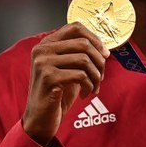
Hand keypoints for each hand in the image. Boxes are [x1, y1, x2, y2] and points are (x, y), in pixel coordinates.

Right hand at [22, 23, 108, 145]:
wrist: (40, 119)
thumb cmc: (57, 93)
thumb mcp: (68, 69)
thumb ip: (79, 54)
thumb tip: (103, 47)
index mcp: (46, 43)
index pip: (75, 27)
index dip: (94, 38)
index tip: (105, 54)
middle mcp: (42, 49)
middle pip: (83, 43)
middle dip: (99, 61)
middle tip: (101, 77)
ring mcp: (43, 63)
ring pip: (84, 59)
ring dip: (96, 76)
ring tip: (94, 87)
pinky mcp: (48, 77)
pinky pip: (80, 75)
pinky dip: (89, 86)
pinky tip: (86, 94)